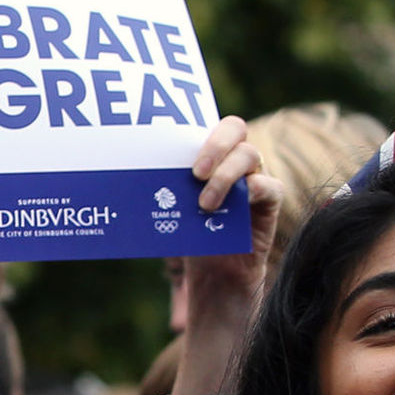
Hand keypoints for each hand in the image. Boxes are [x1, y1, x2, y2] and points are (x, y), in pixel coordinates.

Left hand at [177, 116, 285, 334]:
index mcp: (211, 153)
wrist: (215, 271)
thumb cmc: (190, 231)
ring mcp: (255, 177)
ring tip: (205, 204)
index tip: (181, 154)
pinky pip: (271, 186)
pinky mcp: (269, 201)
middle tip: (197, 172)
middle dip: (215, 145)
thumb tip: (123, 178)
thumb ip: (164, 188)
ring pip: (250, 155)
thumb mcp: (174, 206)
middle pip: (235, 128)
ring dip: (225, 177)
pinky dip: (255, 189)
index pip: (211, 123)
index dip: (201, 131)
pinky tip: (240, 199)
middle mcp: (234, 159)